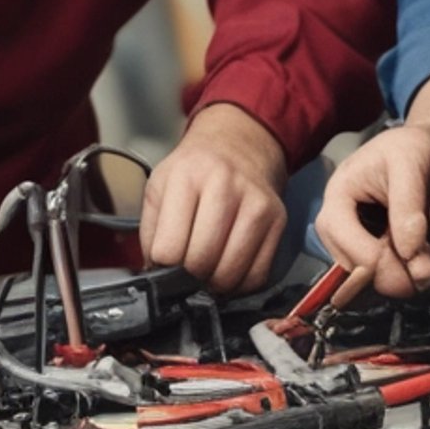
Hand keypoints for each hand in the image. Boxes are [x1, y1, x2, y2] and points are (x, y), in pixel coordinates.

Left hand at [139, 103, 286, 292]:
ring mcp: (255, 203)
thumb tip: (155, 275)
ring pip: (230, 273)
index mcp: (186, 176)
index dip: (163, 266)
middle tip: (187, 268)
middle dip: (189, 276)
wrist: (238, 145)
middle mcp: (224, 186)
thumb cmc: (195, 170)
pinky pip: (257, 275)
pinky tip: (229, 266)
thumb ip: (151, 232)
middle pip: (201, 261)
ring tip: (208, 269)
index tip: (166, 263)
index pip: (170, 248)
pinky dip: (240, 283)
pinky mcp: (278, 219)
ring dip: (215, 283)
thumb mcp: (159, 187)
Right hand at [316, 72, 429, 296]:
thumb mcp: (415, 164)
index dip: (370, 254)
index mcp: (342, 187)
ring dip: (394, 278)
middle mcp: (344, 214)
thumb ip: (409, 207)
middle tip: (424, 273)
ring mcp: (360, 234)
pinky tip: (419, 265)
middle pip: (344, 257)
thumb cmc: (424, 146)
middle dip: (384, 272)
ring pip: (361, 272)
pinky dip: (399, 277)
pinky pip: (377, 274)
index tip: (412, 262)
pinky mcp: (376, 249)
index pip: (338, 229)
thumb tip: (409, 255)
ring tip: (426, 266)